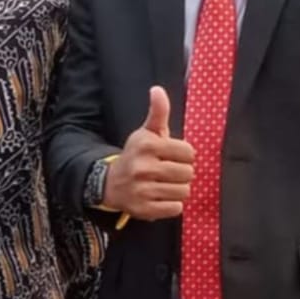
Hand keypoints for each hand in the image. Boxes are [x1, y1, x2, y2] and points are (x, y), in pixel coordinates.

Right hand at [104, 87, 194, 220]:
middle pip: (188, 173)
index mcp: (147, 145)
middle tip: (170, 172)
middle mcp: (144, 167)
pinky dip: (172, 204)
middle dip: (182, 173)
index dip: (185, 155)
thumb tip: (157, 89)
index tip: (174, 156)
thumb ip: (158, 112)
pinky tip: (161, 197)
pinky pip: (175, 208)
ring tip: (166, 184)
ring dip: (178, 189)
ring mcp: (143, 190)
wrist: (110, 182)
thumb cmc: (137, 155)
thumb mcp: (146, 133)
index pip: (188, 153)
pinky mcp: (144, 209)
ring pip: (184, 192)